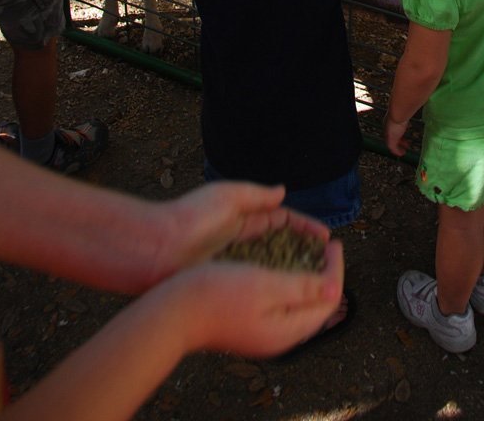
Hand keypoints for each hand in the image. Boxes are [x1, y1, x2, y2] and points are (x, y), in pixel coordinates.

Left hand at [142, 182, 329, 287]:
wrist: (157, 250)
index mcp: (241, 215)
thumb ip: (256, 195)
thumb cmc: (190, 218)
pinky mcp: (225, 282)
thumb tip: (282, 191)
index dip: (304, 226)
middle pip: (280, 243)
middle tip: (326, 260)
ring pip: (270, 265)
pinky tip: (288, 291)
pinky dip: (273, 284)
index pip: (281, 219)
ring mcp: (234, 262)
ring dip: (292, 269)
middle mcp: (240, 239)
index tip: (325, 236)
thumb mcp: (227, 196)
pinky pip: (255, 282)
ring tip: (314, 278)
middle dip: (303, 249)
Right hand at [173, 238, 343, 358]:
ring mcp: (262, 332)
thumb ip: (302, 287)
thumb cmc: (217, 294)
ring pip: (297, 303)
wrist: (172, 311)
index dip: (334, 269)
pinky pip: (279, 304)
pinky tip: (281, 265)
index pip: (327, 300)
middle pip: (315, 304)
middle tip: (324, 245)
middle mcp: (277, 337)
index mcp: (286, 331)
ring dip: (306, 276)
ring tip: (307, 250)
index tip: (333, 242)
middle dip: (324, 273)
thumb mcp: (265, 285)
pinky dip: (287, 282)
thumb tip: (335, 288)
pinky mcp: (248, 324)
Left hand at [384, 113, 410, 156]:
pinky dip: (397, 152)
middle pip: (392, 137)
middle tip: (405, 144)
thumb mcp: (403, 112)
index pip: (393, 129)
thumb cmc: (402, 110)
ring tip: (403, 152)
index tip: (403, 136)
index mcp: (389, 121)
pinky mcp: (390, 140)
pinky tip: (402, 153)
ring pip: (391, 144)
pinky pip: (393, 148)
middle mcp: (387, 128)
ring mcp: (388, 134)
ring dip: (398, 148)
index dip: (398, 133)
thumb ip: (405, 113)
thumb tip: (410, 109)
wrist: (397, 112)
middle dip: (399, 141)